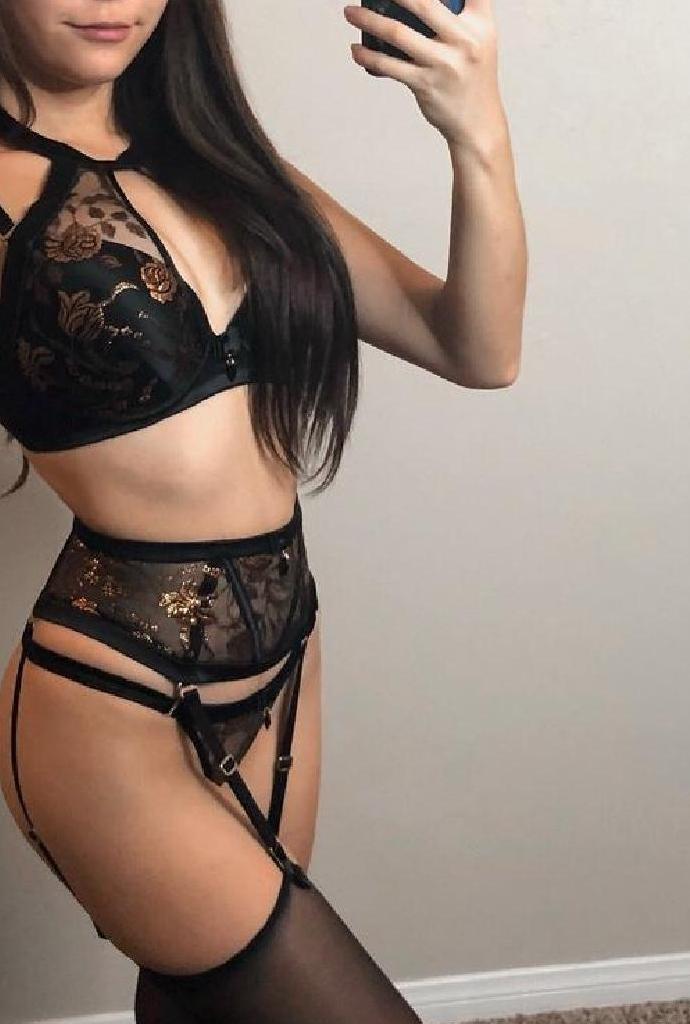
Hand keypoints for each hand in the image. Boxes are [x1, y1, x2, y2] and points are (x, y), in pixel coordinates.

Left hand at [343, 0, 507, 157]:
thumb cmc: (472, 77)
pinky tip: (356, 50)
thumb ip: (460, 15)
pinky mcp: (425, 85)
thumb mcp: (480, 39)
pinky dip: (368, 57)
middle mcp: (464, 41)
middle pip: (424, 2)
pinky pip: (389, 67)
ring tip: (350, 13)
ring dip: (368, 20)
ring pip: (398, 34)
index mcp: (480, 23)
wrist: (477, 122)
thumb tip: (419, 5)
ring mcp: (443, 64)